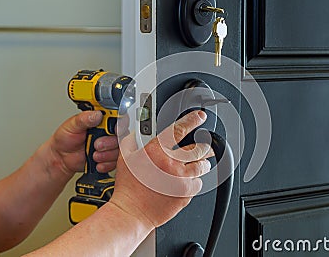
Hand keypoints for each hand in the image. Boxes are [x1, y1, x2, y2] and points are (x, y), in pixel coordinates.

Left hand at [48, 111, 118, 176]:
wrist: (60, 157)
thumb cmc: (65, 139)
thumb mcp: (72, 125)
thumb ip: (84, 118)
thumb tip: (97, 114)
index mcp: (101, 120)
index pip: (118, 119)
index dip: (119, 124)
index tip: (114, 129)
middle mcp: (107, 132)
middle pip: (121, 136)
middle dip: (110, 143)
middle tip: (96, 145)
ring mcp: (109, 146)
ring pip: (119, 150)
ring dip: (107, 155)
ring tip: (94, 155)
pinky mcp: (108, 158)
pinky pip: (115, 162)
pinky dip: (106, 164)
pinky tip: (96, 162)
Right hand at [110, 110, 212, 228]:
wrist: (131, 211)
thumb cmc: (128, 187)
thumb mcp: (125, 157)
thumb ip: (131, 140)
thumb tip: (135, 131)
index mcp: (157, 151)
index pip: (179, 130)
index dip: (192, 120)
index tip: (199, 117)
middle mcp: (171, 164)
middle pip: (198, 149)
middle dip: (203, 146)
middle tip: (203, 147)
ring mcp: (180, 180)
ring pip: (202, 167)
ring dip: (202, 164)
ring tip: (198, 164)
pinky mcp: (185, 194)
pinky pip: (197, 184)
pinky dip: (194, 182)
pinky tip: (185, 182)